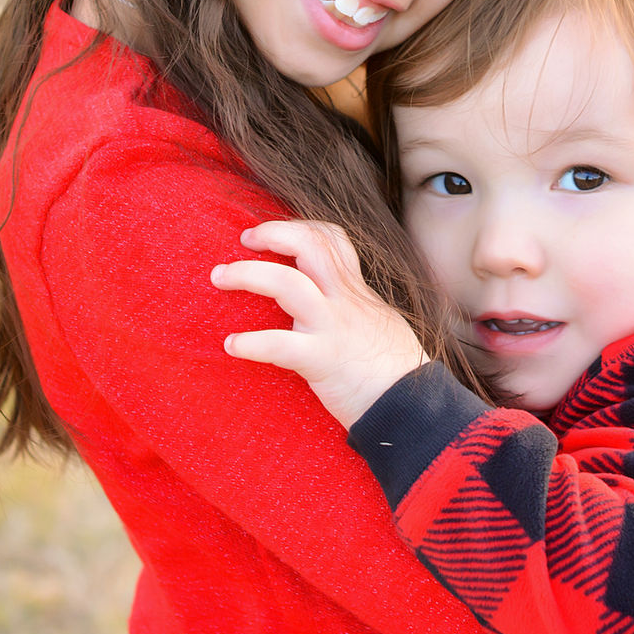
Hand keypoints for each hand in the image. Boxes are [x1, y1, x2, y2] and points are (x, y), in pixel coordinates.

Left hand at [211, 220, 428, 428]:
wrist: (414, 407)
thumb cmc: (395, 369)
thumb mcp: (378, 323)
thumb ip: (352, 309)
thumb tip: (327, 306)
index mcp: (356, 291)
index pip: (333, 240)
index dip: (301, 227)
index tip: (272, 232)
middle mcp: (344, 300)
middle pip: (309, 245)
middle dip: (274, 233)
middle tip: (244, 239)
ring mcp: (333, 327)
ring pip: (287, 284)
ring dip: (248, 275)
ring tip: (219, 277)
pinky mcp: (323, 360)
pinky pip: (280, 345)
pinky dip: (252, 342)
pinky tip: (232, 345)